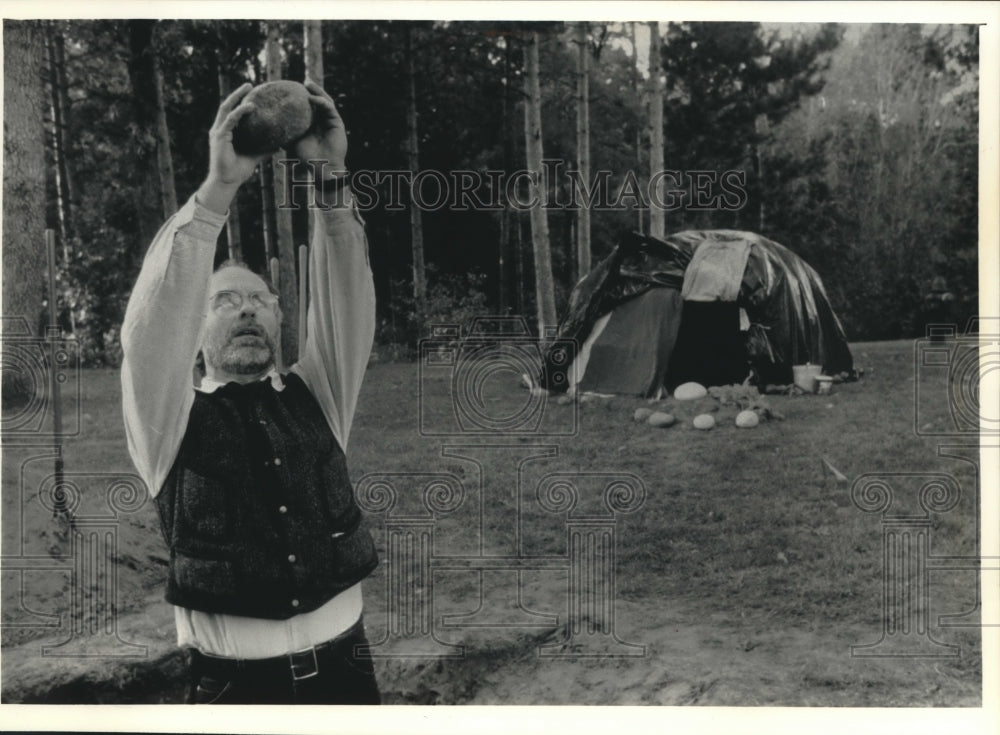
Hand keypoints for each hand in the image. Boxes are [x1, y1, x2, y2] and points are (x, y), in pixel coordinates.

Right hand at [198, 83, 262, 213]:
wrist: (227, 182)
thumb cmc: (237, 171)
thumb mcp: (255, 157)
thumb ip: (265, 149)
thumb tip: (279, 144)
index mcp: (225, 132)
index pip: (232, 112)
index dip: (240, 101)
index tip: (251, 93)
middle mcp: (219, 129)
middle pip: (227, 105)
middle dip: (237, 94)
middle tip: (250, 84)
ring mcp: (218, 132)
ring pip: (227, 109)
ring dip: (237, 97)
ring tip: (248, 88)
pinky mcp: (219, 137)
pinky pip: (231, 121)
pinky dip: (240, 112)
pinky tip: (250, 106)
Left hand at [292, 79, 347, 179]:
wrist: (322, 167)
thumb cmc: (306, 157)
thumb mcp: (292, 141)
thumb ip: (284, 131)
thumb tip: (267, 124)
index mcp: (313, 123)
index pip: (308, 106)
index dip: (302, 97)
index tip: (292, 88)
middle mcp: (323, 120)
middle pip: (318, 101)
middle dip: (311, 90)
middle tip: (303, 81)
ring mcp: (330, 121)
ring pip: (325, 101)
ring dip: (317, 91)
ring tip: (308, 84)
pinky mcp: (337, 123)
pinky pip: (330, 109)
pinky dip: (321, 102)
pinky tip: (312, 98)